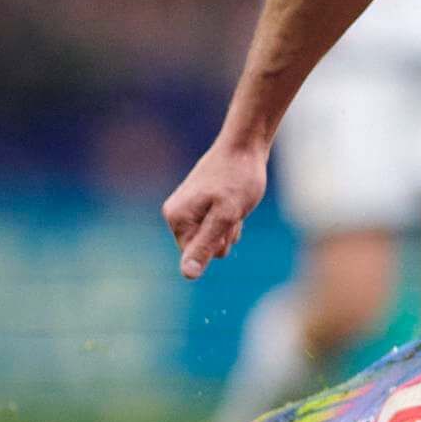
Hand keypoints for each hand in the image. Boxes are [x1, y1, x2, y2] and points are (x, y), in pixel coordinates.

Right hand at [163, 138, 267, 278]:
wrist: (245, 146)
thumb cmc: (238, 179)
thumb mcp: (225, 217)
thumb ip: (205, 246)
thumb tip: (187, 275)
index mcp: (176, 219)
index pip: (196, 257)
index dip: (218, 243)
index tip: (227, 219)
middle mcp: (175, 214)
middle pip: (203, 249)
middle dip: (224, 236)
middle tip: (234, 210)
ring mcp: (187, 209)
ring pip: (213, 238)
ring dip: (230, 226)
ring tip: (235, 203)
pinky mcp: (199, 205)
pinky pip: (216, 225)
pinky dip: (230, 218)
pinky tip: (235, 201)